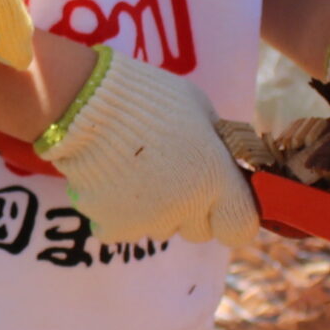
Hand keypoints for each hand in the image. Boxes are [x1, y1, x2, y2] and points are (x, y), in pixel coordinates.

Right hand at [39, 48, 259, 247]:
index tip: (223, 199)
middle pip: (200, 230)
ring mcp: (148, 222)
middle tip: (173, 175)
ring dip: (157, 210)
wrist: (88, 105)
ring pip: (162, 229)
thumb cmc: (151, 99)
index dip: (233, 214)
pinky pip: (125, 229)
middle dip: (192, 209)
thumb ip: (217, 145)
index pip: (241, 227)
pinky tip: (112, 183)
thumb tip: (226, 161)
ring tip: (136, 172)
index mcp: (215, 179)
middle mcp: (186, 208)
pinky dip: (120, 214)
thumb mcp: (200, 111)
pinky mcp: (113, 227)